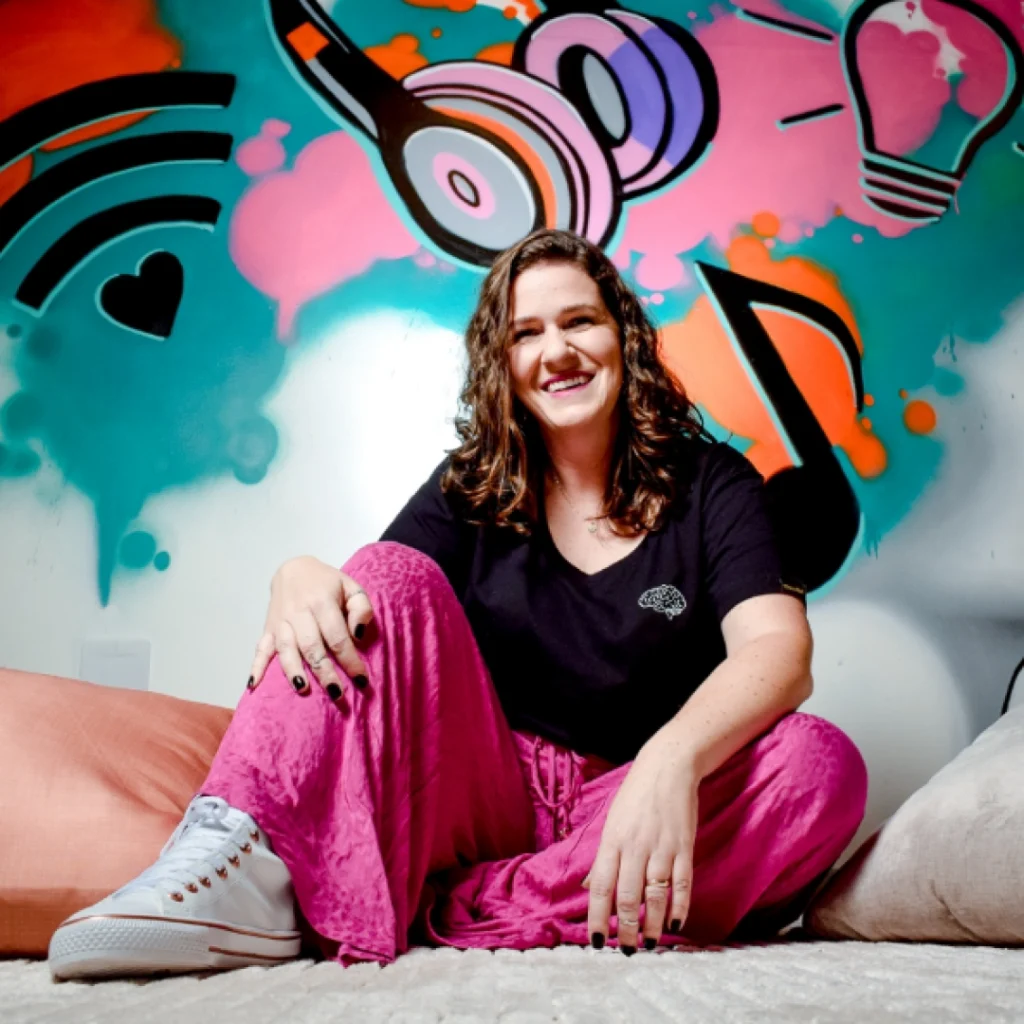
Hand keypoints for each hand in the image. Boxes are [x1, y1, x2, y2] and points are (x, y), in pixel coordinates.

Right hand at [248, 556, 373, 699]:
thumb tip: (358, 634)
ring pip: (286, 649)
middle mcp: (299, 612)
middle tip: (338, 694)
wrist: (294, 569)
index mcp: (321, 602)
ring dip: (294, 671)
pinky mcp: (268, 628)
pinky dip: (256, 666)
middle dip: (324, 672)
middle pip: (311, 646)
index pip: (337, 636)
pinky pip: (260, 648)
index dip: (349, 660)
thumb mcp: (351, 587)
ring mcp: (281, 621)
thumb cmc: (327, 583)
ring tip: (303, 690)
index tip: (361, 680)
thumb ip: (361, 608)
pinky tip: (253, 684)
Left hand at [585, 732, 699, 952]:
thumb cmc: (635, 796)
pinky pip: (682, 884)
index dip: (598, 917)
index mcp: (613, 841)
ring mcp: (661, 848)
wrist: (667, 767)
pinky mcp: (684, 848)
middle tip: (626, 951)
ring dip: (653, 925)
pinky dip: (680, 907)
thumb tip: (589, 888)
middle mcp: (635, 847)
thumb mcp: (611, 823)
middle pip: (628, 897)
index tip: (597, 941)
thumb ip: (603, 858)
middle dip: (626, 929)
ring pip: (656, 896)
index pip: (601, 887)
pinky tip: (676, 924)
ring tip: (650, 944)